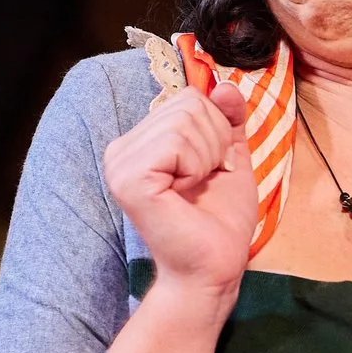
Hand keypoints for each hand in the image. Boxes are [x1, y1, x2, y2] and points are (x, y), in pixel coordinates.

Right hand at [101, 80, 254, 301]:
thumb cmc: (219, 220)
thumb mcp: (230, 158)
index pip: (190, 98)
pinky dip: (196, 166)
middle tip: (206, 180)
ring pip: (186, 120)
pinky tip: (185, 192)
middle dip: (215, 142)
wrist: (213, 268)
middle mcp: (123, 149)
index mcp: (142, 143)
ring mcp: (121, 162)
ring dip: (208, 157)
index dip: (218, 130)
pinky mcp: (129, 178)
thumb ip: (228, 120)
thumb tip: (225, 84)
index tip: (213, 168)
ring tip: (196, 188)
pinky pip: (177, 142)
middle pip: (190, 104)